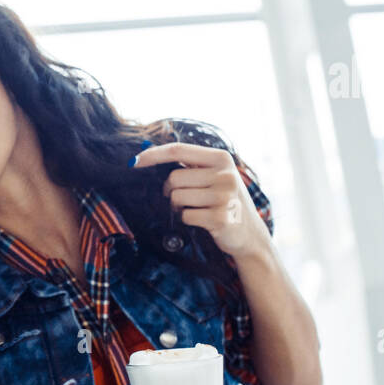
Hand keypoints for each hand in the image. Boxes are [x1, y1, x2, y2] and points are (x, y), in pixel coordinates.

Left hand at [130, 141, 269, 258]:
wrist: (250, 234)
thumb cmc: (225, 201)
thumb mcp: (217, 176)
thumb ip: (192, 165)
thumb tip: (148, 154)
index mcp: (221, 158)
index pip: (178, 150)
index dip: (153, 155)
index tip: (133, 161)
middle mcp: (225, 174)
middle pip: (174, 178)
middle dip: (170, 190)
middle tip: (183, 198)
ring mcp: (223, 196)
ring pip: (177, 197)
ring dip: (179, 206)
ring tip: (197, 209)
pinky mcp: (219, 218)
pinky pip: (185, 215)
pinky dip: (187, 219)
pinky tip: (203, 221)